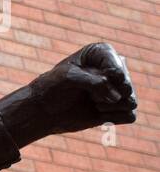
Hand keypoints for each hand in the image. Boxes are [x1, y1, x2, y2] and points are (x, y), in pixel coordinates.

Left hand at [0, 42, 137, 146]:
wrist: (42, 110)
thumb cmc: (52, 87)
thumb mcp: (69, 78)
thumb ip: (95, 83)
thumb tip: (118, 97)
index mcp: (102, 53)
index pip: (118, 66)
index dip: (108, 77)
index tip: (91, 80)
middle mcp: (114, 70)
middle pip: (126, 85)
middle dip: (105, 94)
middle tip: (87, 95)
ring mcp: (118, 89)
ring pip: (130, 101)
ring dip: (109, 106)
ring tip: (92, 102)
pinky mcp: (118, 108)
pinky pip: (130, 115)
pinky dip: (114, 118)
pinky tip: (98, 113)